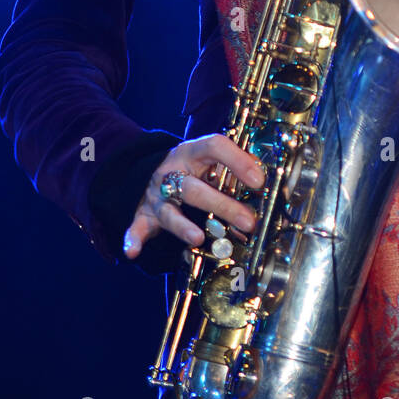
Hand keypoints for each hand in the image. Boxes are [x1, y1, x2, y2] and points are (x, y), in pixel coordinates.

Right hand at [123, 133, 265, 260]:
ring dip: (183, 226)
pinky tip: (132, 251)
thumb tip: (265, 182)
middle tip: (248, 221)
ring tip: (198, 239)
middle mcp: (172, 171)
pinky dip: (133, 239)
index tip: (259, 180)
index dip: (237, 160)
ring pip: (170, 210)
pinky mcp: (144, 214)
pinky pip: (136, 227)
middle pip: (194, 188)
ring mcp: (156, 194)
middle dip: (222, 205)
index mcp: (192, 152)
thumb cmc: (193, 169)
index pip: (214, 147)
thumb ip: (234, 170)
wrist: (152, 170)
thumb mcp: (211, 161)